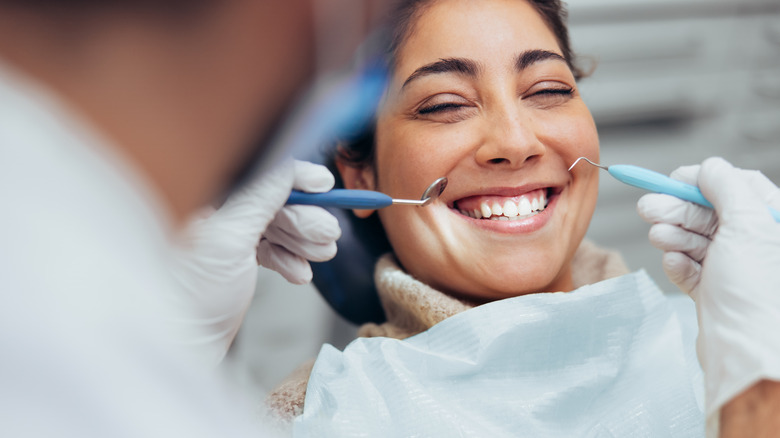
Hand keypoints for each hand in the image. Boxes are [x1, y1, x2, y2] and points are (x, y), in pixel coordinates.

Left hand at [171, 159, 340, 364]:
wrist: (181, 346)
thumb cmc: (189, 296)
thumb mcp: (229, 238)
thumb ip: (259, 197)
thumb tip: (289, 167)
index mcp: (206, 197)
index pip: (260, 175)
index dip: (296, 179)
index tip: (325, 185)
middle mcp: (216, 214)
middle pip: (274, 202)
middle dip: (305, 219)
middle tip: (328, 234)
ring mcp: (227, 239)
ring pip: (277, 228)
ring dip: (303, 242)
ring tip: (321, 254)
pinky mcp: (236, 264)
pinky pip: (272, 251)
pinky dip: (290, 261)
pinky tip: (300, 273)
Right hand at [637, 157, 779, 428]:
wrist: (747, 353)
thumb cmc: (759, 294)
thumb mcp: (747, 225)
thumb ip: (727, 187)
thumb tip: (710, 167)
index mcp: (774, 223)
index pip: (737, 187)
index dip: (702, 181)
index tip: (672, 180)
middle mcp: (759, 245)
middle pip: (711, 213)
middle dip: (678, 209)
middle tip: (647, 207)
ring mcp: (737, 270)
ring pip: (697, 240)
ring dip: (674, 235)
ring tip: (658, 236)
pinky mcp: (716, 293)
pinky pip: (691, 268)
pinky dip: (679, 263)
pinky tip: (674, 263)